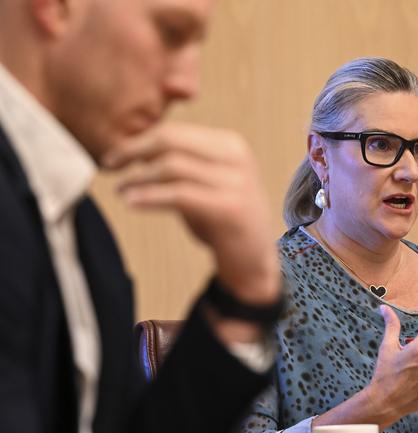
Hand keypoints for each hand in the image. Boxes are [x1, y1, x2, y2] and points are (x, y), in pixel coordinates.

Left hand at [102, 122, 280, 304]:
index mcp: (231, 146)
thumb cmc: (223, 224)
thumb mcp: (205, 186)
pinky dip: (150, 196)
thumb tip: (136, 151)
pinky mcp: (230, 208)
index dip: (140, 141)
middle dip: (134, 150)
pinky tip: (131, 202)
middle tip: (110, 165)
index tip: (115, 155)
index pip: (176, 132)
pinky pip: (180, 194)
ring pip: (173, 167)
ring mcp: (236, 182)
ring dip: (139, 177)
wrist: (253, 261)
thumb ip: (182, 166)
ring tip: (121, 190)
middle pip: (173, 141)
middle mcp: (236, 158)